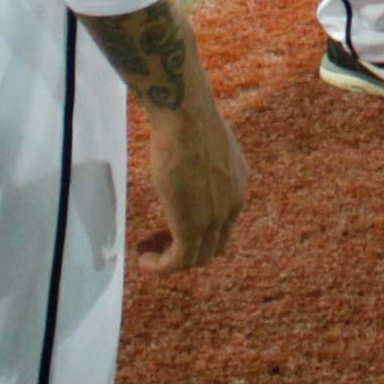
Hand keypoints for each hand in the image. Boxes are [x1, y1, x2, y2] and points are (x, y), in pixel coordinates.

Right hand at [137, 101, 246, 274]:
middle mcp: (232, 204)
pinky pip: (179, 260)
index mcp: (237, 184)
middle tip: (158, 243)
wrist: (186, 117)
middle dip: (186, 248)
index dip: (200, 231)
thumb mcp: (204, 144)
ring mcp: (215, 217)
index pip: (224, 223)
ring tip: (149, 256)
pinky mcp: (192, 225)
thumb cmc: (189, 120)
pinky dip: (162, 266)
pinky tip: (145, 261)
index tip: (173, 225)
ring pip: (196, 257)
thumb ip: (201, 160)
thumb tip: (186, 155)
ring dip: (171, 261)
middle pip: (213, 245)